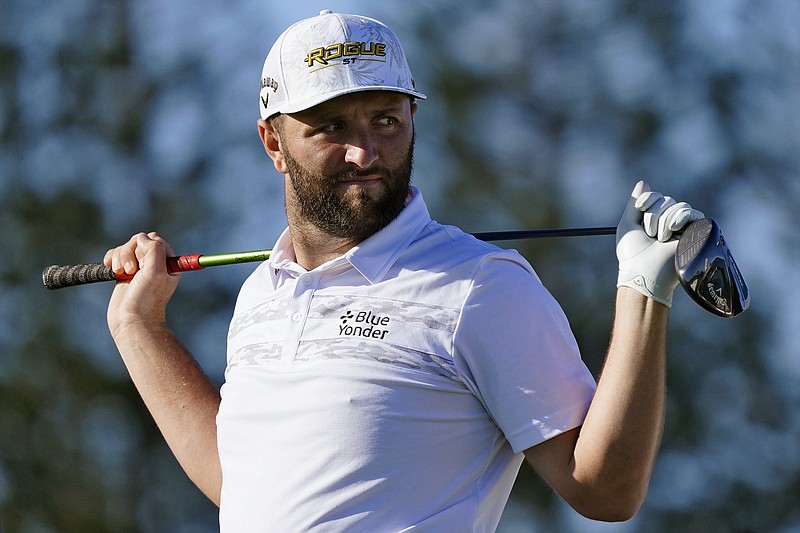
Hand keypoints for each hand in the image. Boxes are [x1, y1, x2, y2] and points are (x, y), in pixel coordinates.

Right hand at [104, 232, 181, 333]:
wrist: (131, 320)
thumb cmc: (147, 299)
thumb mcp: (155, 272)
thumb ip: (153, 249)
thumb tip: (142, 237)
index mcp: (168, 262)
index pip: (154, 239)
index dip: (144, 247)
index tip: (143, 265)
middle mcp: (154, 263)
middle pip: (138, 241)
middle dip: (130, 253)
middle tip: (131, 272)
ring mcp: (138, 267)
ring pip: (125, 247)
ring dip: (120, 258)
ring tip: (122, 275)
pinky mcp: (124, 272)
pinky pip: (115, 254)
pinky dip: (111, 259)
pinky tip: (111, 269)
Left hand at [616, 181, 703, 305]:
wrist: (644, 271)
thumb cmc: (632, 253)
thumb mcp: (627, 225)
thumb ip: (634, 203)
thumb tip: (644, 182)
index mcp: (655, 219)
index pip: (656, 196)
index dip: (648, 200)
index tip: (640, 208)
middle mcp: (670, 222)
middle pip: (666, 200)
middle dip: (653, 216)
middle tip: (650, 234)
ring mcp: (684, 227)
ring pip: (677, 206)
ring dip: (664, 222)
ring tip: (661, 240)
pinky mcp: (696, 232)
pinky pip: (692, 212)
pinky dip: (679, 219)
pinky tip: (673, 233)